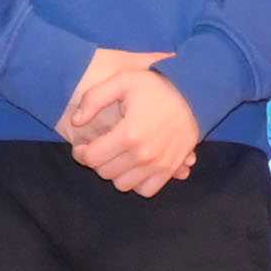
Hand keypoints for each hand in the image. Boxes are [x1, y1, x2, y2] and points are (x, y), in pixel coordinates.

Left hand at [72, 57, 203, 195]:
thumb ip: (94, 99)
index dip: (81, 153)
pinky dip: (137, 182)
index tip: (82, 146)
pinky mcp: (170, 170)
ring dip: (116, 172)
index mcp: (128, 134)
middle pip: (105, 173)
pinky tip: (135, 166)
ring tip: (118, 156)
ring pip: (123, 184)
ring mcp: (158, 165)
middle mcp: (143, 154)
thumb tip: (77, 122)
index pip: (92, 158)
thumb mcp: (122, 80)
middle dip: (98, 161)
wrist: (194, 94)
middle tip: (101, 148)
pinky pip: (146, 190)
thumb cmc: (155, 86)